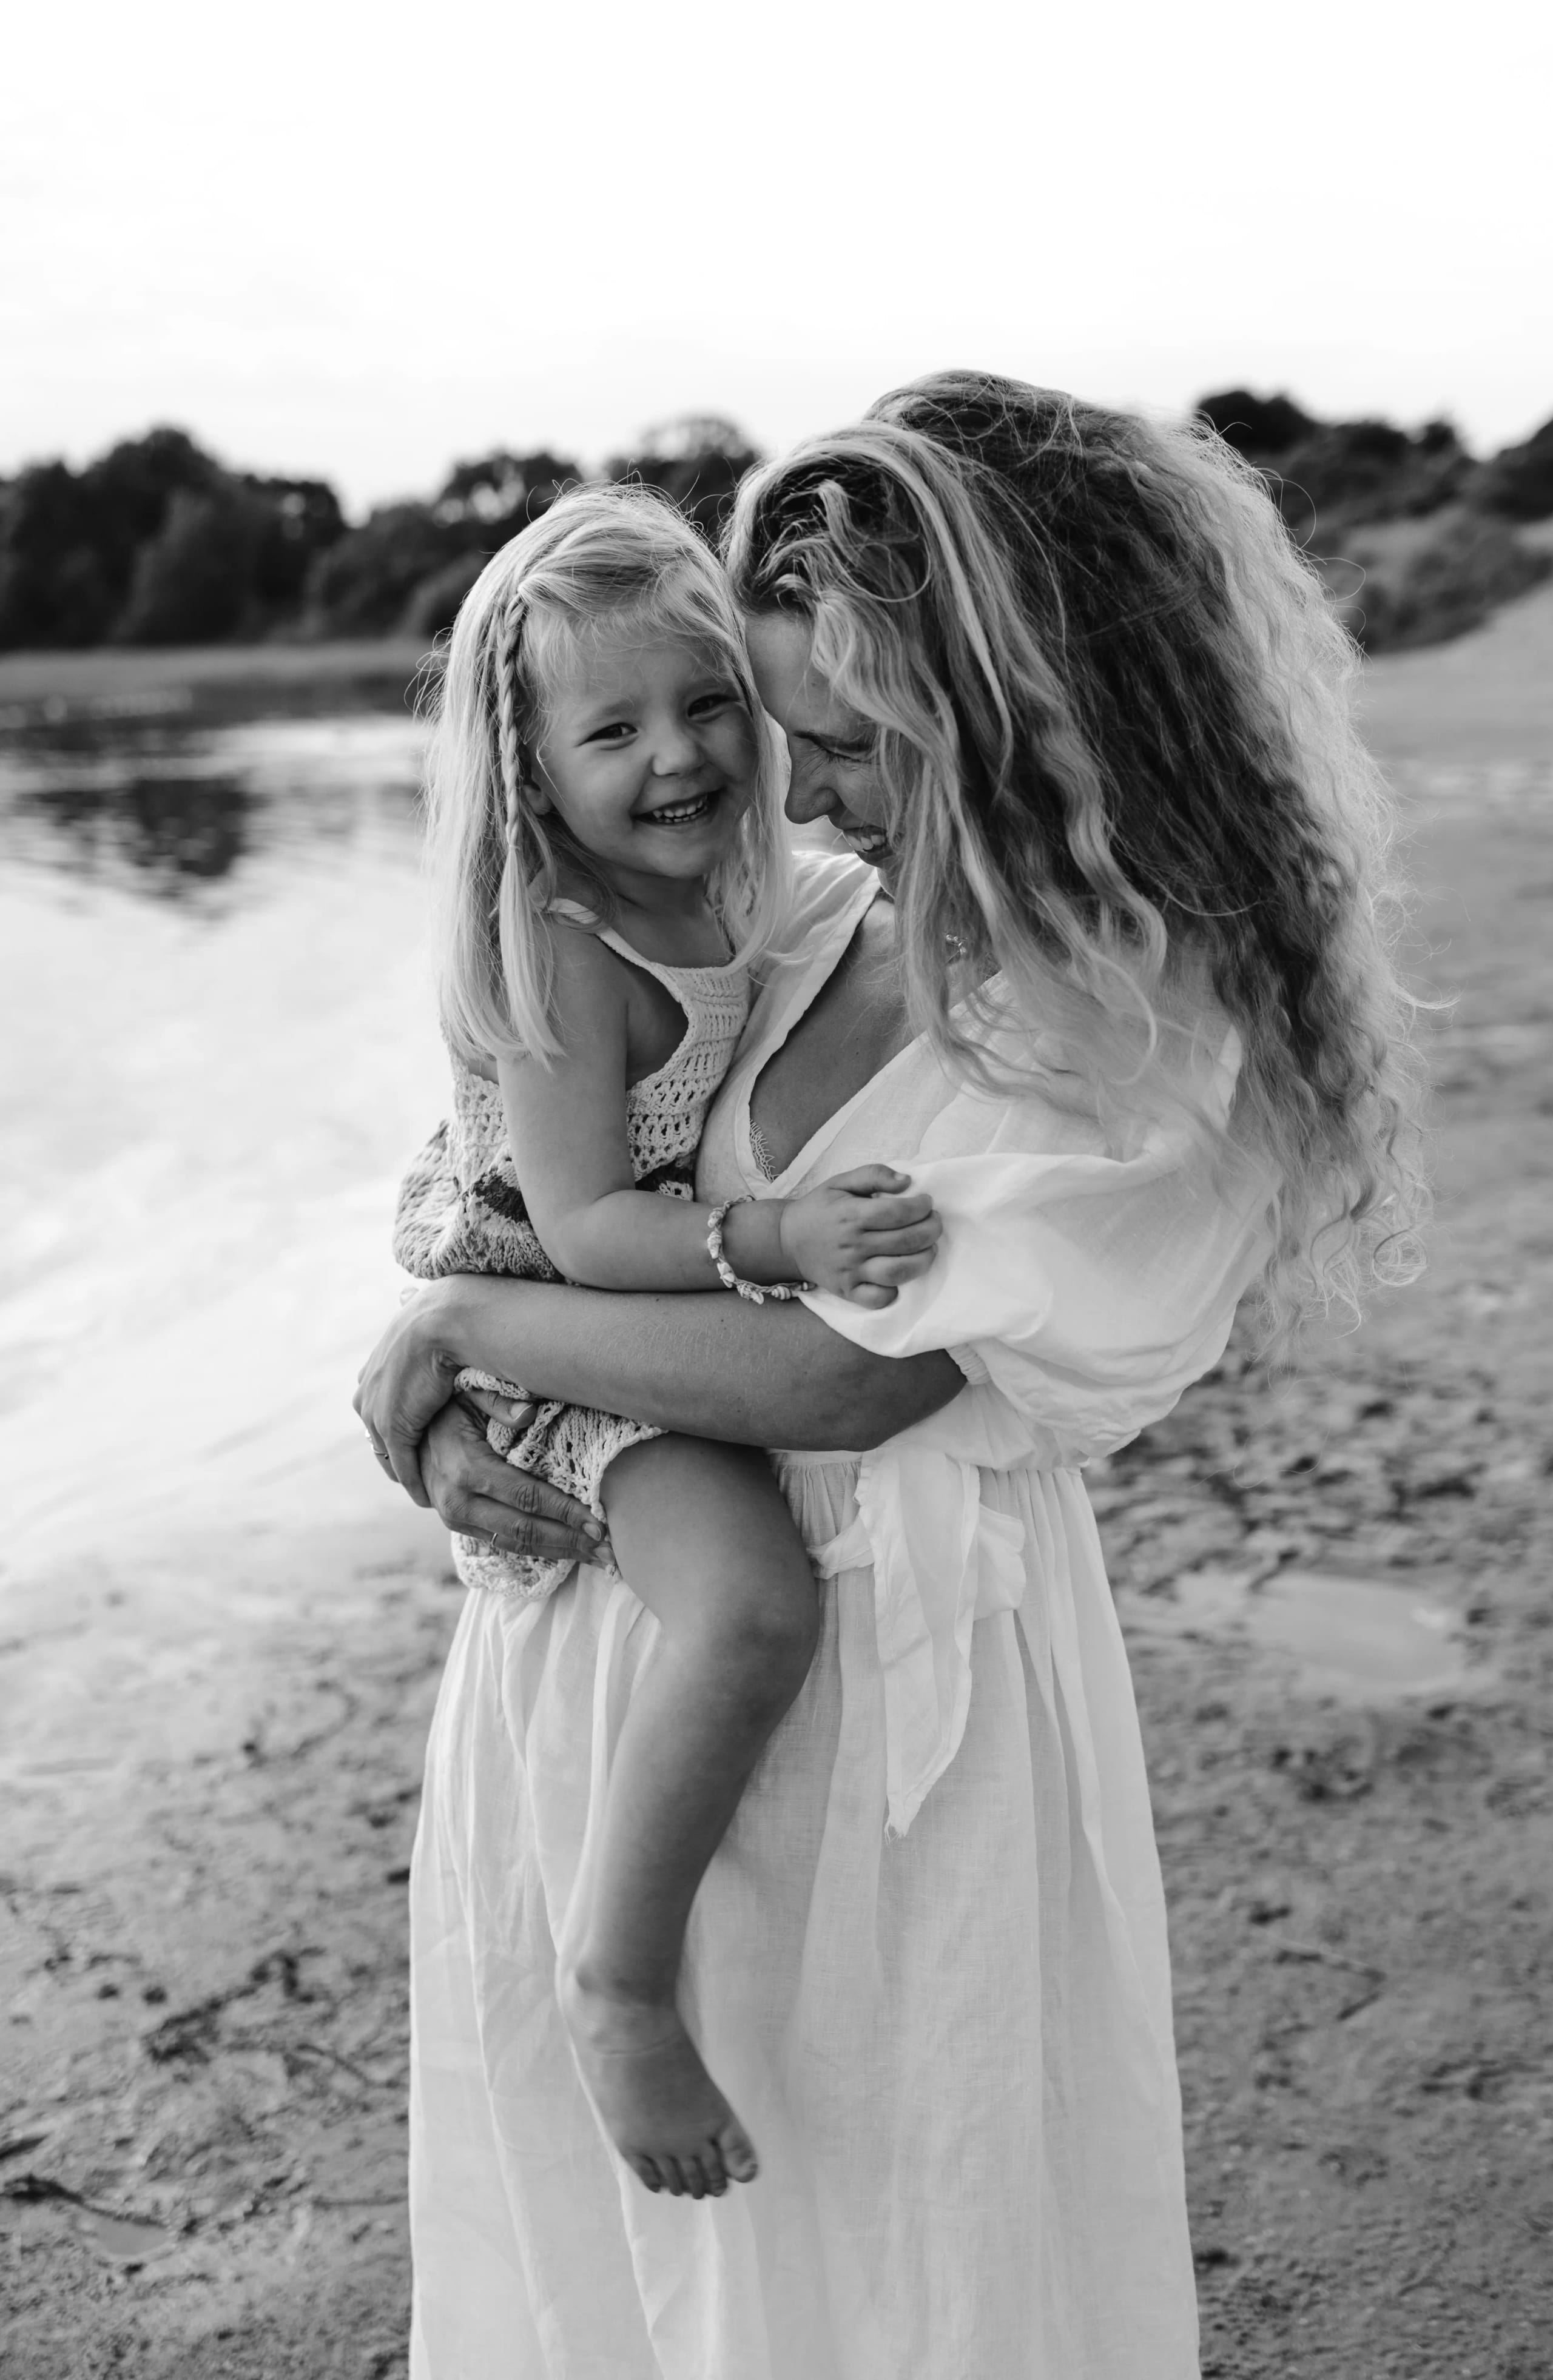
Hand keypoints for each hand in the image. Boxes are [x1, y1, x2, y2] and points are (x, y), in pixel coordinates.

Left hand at [355, 1283, 464, 1505]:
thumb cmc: (446, 1318)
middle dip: (396, 1454)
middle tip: (418, 1473)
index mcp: (373, 1365)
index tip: (415, 1441)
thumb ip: (420, 1327)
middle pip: (377, 1433)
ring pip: (388, 1453)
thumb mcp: (426, 1324)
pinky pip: (402, 1464)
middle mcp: (366, 1389)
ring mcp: (375, 1410)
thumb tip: (409, 1297)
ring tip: (427, 1489)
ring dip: (406, 1471)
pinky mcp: (391, 1427)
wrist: (441, 1321)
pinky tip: (427, 1495)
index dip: (397, 1425)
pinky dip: (415, 1481)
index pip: (379, 1406)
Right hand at [420, 1402, 607, 1567]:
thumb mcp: (470, 1394)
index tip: (599, 1523)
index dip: (565, 1512)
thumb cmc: (448, 1407)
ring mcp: (456, 1519)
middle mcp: (459, 1501)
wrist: (406, 1434)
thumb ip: (499, 1402)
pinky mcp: (459, 1527)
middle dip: (570, 1541)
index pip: (526, 1497)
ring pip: (516, 1544)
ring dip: (560, 1552)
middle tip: (609, 1551)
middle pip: (525, 1530)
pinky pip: (504, 1544)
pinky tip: (568, 1552)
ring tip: (598, 1559)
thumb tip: (531, 1413)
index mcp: (466, 1469)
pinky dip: (539, 1550)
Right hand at [779, 1165, 941, 1311]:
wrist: (786, 1240)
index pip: (898, 1212)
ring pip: (898, 1271)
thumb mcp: (841, 1182)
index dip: (921, 1207)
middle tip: (935, 1223)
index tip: (927, 1203)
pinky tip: (902, 1276)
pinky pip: (879, 1299)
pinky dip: (896, 1291)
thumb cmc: (820, 1209)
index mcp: (851, 1215)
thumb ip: (874, 1174)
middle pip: (906, 1241)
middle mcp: (852, 1245)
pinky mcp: (848, 1291)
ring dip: (924, 1260)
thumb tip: (907, 1181)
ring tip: (930, 1248)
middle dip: (931, 1230)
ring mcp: (850, 1271)